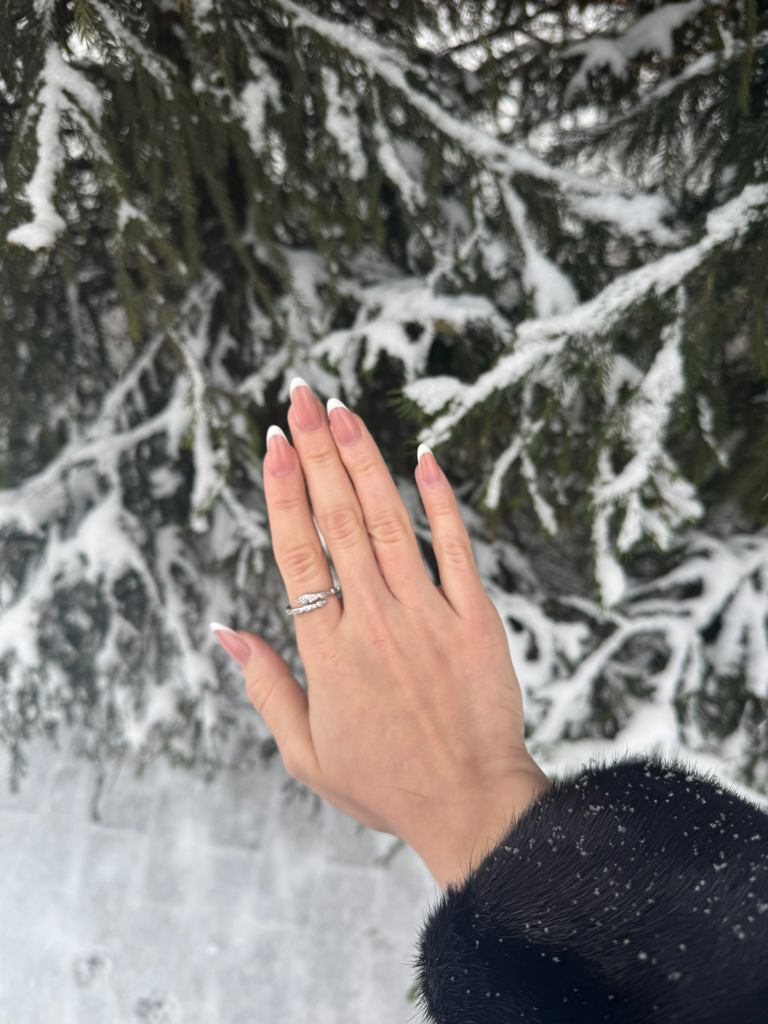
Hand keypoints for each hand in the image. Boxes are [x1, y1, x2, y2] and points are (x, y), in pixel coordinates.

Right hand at [211, 379, 550, 889]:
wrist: (472, 807)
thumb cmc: (383, 783)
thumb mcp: (305, 752)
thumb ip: (263, 686)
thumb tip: (223, 629)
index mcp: (326, 651)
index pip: (297, 552)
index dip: (283, 490)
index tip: (274, 440)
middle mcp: (373, 621)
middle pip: (337, 519)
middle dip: (318, 450)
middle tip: (302, 395)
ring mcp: (428, 615)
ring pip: (388, 522)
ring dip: (365, 461)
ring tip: (343, 411)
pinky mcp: (475, 619)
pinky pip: (455, 548)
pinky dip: (439, 501)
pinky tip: (424, 458)